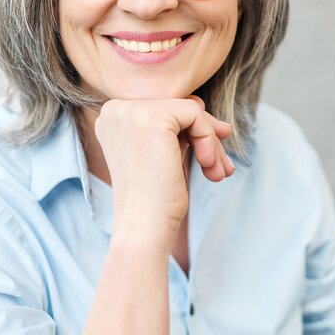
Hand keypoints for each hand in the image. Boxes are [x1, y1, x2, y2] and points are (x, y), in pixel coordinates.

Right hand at [94, 96, 234, 244]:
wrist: (144, 227)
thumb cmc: (154, 197)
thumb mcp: (164, 153)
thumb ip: (177, 128)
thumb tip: (204, 107)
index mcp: (113, 116)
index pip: (164, 107)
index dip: (191, 130)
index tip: (210, 155)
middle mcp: (116, 109)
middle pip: (177, 106)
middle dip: (205, 135)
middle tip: (222, 166)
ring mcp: (130, 111)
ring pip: (189, 109)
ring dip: (210, 141)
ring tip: (216, 171)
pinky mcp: (151, 117)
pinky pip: (195, 113)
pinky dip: (208, 139)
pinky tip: (208, 165)